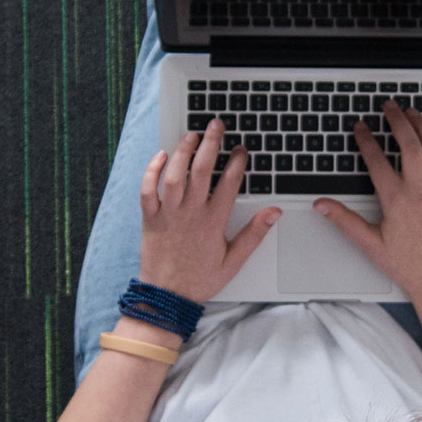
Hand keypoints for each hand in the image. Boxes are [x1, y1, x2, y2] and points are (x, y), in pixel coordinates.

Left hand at [138, 118, 278, 304]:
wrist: (167, 296)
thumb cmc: (200, 279)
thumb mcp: (234, 260)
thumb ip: (255, 234)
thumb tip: (273, 213)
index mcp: (214, 222)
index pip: (230, 182)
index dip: (238, 161)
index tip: (242, 149)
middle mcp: (191, 213)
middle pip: (202, 169)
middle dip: (211, 143)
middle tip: (216, 125)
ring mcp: (169, 214)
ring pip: (174, 174)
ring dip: (183, 151)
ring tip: (191, 134)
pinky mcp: (150, 218)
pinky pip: (147, 189)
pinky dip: (152, 170)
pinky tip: (161, 155)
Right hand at [313, 101, 421, 306]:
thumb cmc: (407, 264)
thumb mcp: (369, 243)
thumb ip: (344, 220)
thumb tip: (322, 205)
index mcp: (397, 199)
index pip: (377, 160)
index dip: (366, 140)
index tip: (360, 127)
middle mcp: (421, 190)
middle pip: (409, 144)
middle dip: (397, 120)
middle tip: (388, 106)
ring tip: (413, 112)